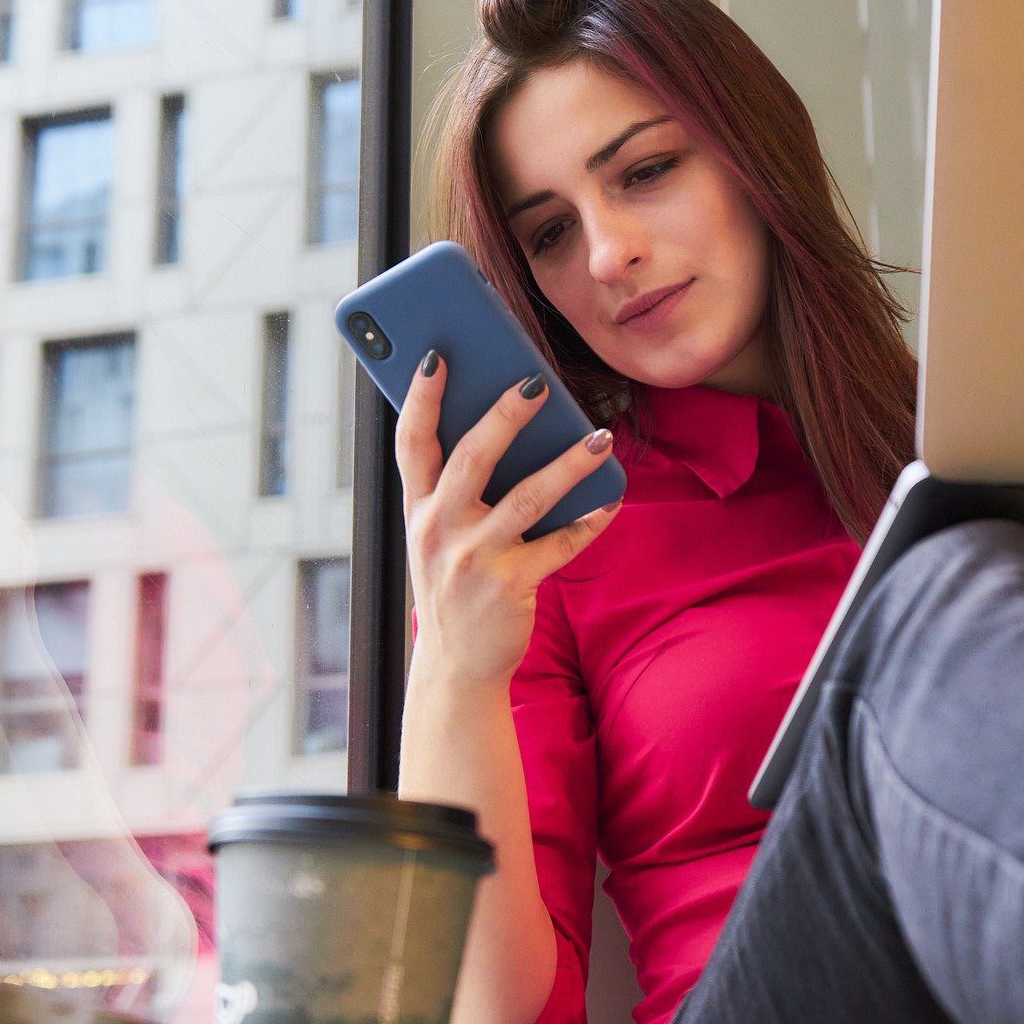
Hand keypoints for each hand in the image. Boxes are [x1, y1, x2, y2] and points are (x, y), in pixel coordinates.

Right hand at [396, 351, 621, 686]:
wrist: (456, 667)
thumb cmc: (455, 584)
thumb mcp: (437, 536)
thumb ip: (456, 489)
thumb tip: (508, 424)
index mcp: (417, 509)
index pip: (411, 442)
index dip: (420, 397)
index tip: (438, 356)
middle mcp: (439, 530)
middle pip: (471, 459)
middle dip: (504, 416)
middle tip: (536, 380)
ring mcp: (473, 560)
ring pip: (526, 498)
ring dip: (567, 464)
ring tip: (599, 437)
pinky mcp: (509, 588)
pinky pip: (559, 545)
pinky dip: (589, 520)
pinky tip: (612, 498)